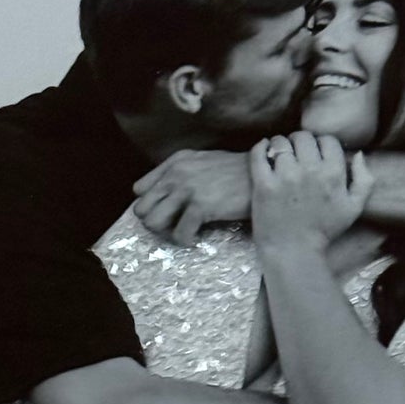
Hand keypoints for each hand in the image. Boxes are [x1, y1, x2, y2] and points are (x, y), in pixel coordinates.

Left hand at [132, 151, 251, 244]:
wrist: (264, 173)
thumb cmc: (238, 172)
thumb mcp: (204, 162)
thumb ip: (182, 173)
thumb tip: (166, 196)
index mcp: (175, 162)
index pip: (140, 189)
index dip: (151, 204)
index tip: (167, 212)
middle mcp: (176, 174)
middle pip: (142, 209)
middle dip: (155, 222)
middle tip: (173, 226)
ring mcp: (187, 189)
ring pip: (153, 222)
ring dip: (166, 233)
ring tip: (183, 232)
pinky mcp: (201, 206)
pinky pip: (179, 233)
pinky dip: (186, 240)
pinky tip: (197, 237)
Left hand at [249, 132, 372, 255]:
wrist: (294, 250)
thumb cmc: (324, 230)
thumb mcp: (354, 208)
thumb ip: (364, 180)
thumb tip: (359, 154)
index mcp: (334, 174)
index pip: (327, 140)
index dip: (321, 144)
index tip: (314, 153)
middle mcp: (310, 171)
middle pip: (304, 137)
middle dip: (300, 142)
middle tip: (296, 153)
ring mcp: (285, 176)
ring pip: (281, 142)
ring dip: (280, 144)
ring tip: (279, 154)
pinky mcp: (264, 184)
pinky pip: (259, 153)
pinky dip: (261, 147)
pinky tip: (264, 150)